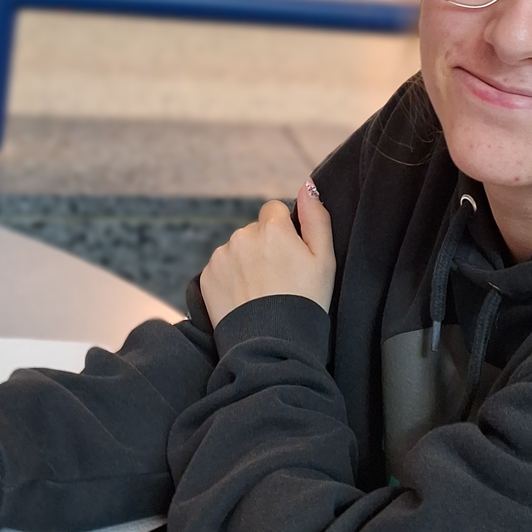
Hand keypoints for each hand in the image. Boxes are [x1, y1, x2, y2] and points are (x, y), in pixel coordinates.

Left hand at [200, 181, 334, 328]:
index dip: (284, 232)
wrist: (272, 345)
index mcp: (272, 228)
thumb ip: (316, 218)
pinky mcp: (207, 277)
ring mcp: (221, 257)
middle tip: (278, 280)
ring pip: (236, 249)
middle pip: (254, 231)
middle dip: (264, 248)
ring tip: (260, 292)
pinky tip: (244, 299)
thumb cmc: (305, 302)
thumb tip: (307, 186)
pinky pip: (221, 268)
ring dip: (246, 263)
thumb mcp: (324, 260)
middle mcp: (242, 236)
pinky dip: (230, 279)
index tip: (290, 255)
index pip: (274, 210)